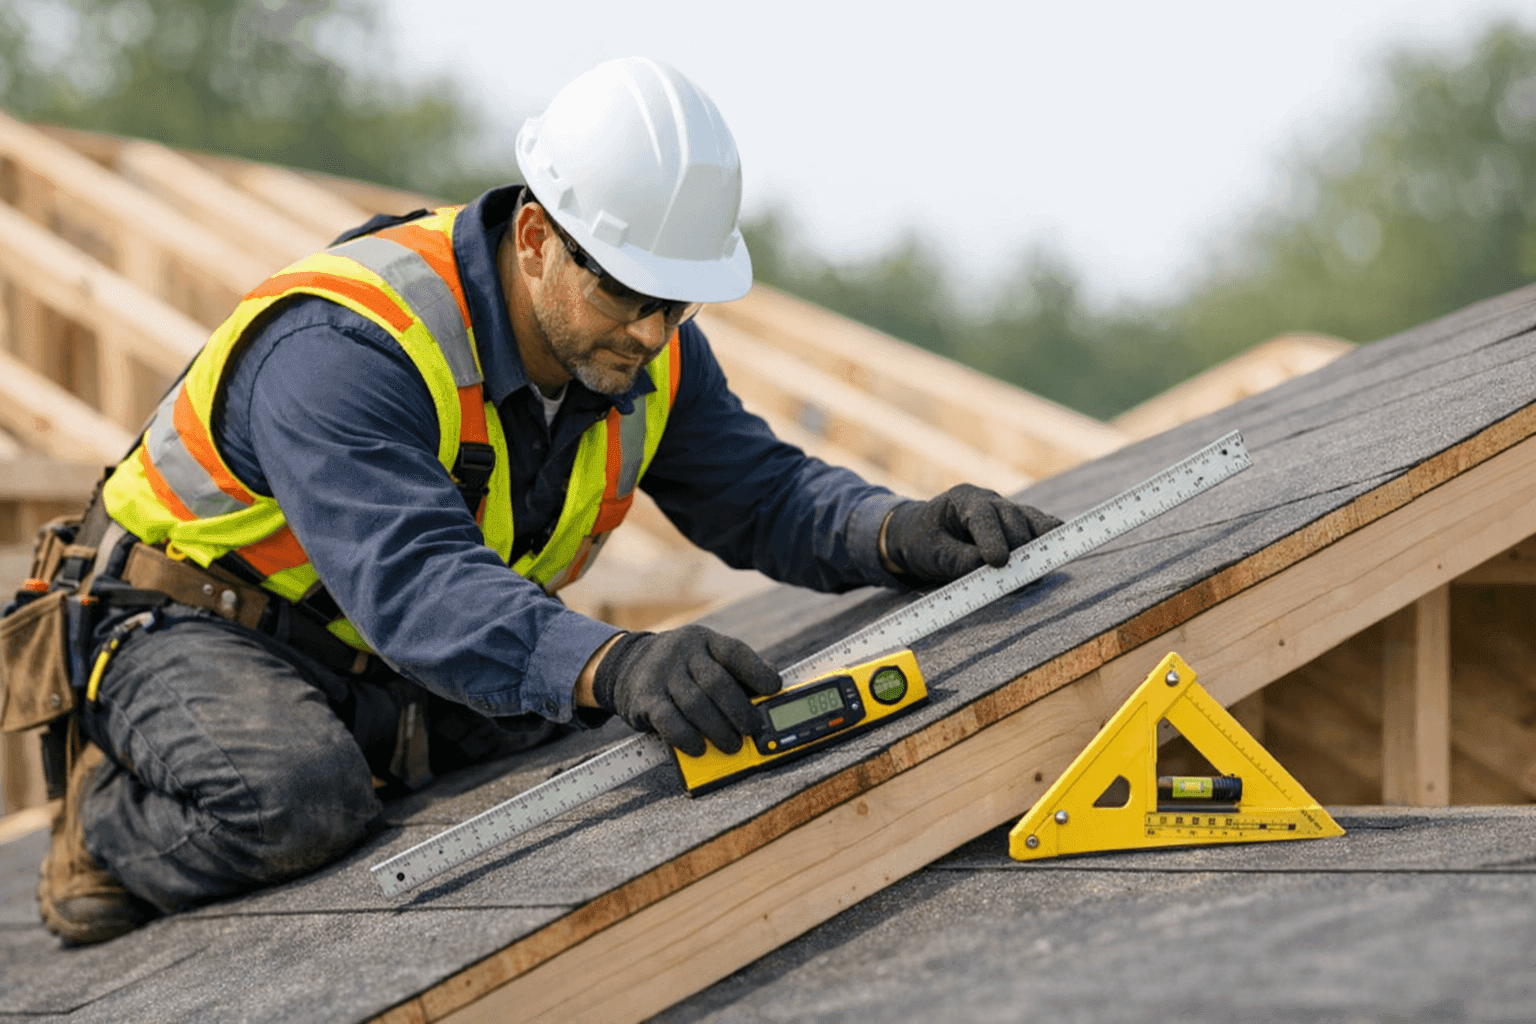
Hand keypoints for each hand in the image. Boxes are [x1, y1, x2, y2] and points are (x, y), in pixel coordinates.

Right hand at [591, 626, 780, 756]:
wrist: (627, 663)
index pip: (734, 652)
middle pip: (716, 682)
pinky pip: (668, 721)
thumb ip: (736, 674)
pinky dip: (687, 738)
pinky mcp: (644, 698)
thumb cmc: (682, 669)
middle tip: (753, 730)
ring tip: (733, 746)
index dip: (757, 671)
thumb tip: (770, 699)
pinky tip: (699, 748)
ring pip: (695, 704)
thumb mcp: (706, 658)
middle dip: (739, 711)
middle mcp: (683, 653)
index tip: (774, 689)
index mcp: (705, 641)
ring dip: (718, 730)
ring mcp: (661, 674)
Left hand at [882, 484, 1061, 583]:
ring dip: (1037, 547)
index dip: (993, 538)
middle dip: (1018, 549)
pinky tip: (1059, 553)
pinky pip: (1039, 527)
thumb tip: (988, 570)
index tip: (998, 562)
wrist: (920, 534)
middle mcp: (989, 500)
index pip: (982, 515)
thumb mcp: (929, 552)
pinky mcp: (1018, 526)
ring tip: (1037, 575)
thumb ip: (956, 560)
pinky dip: (1048, 540)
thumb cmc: (921, 541)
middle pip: (1013, 519)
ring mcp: (1007, 511)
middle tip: (1019, 581)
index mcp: (963, 499)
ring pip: (1032, 521)